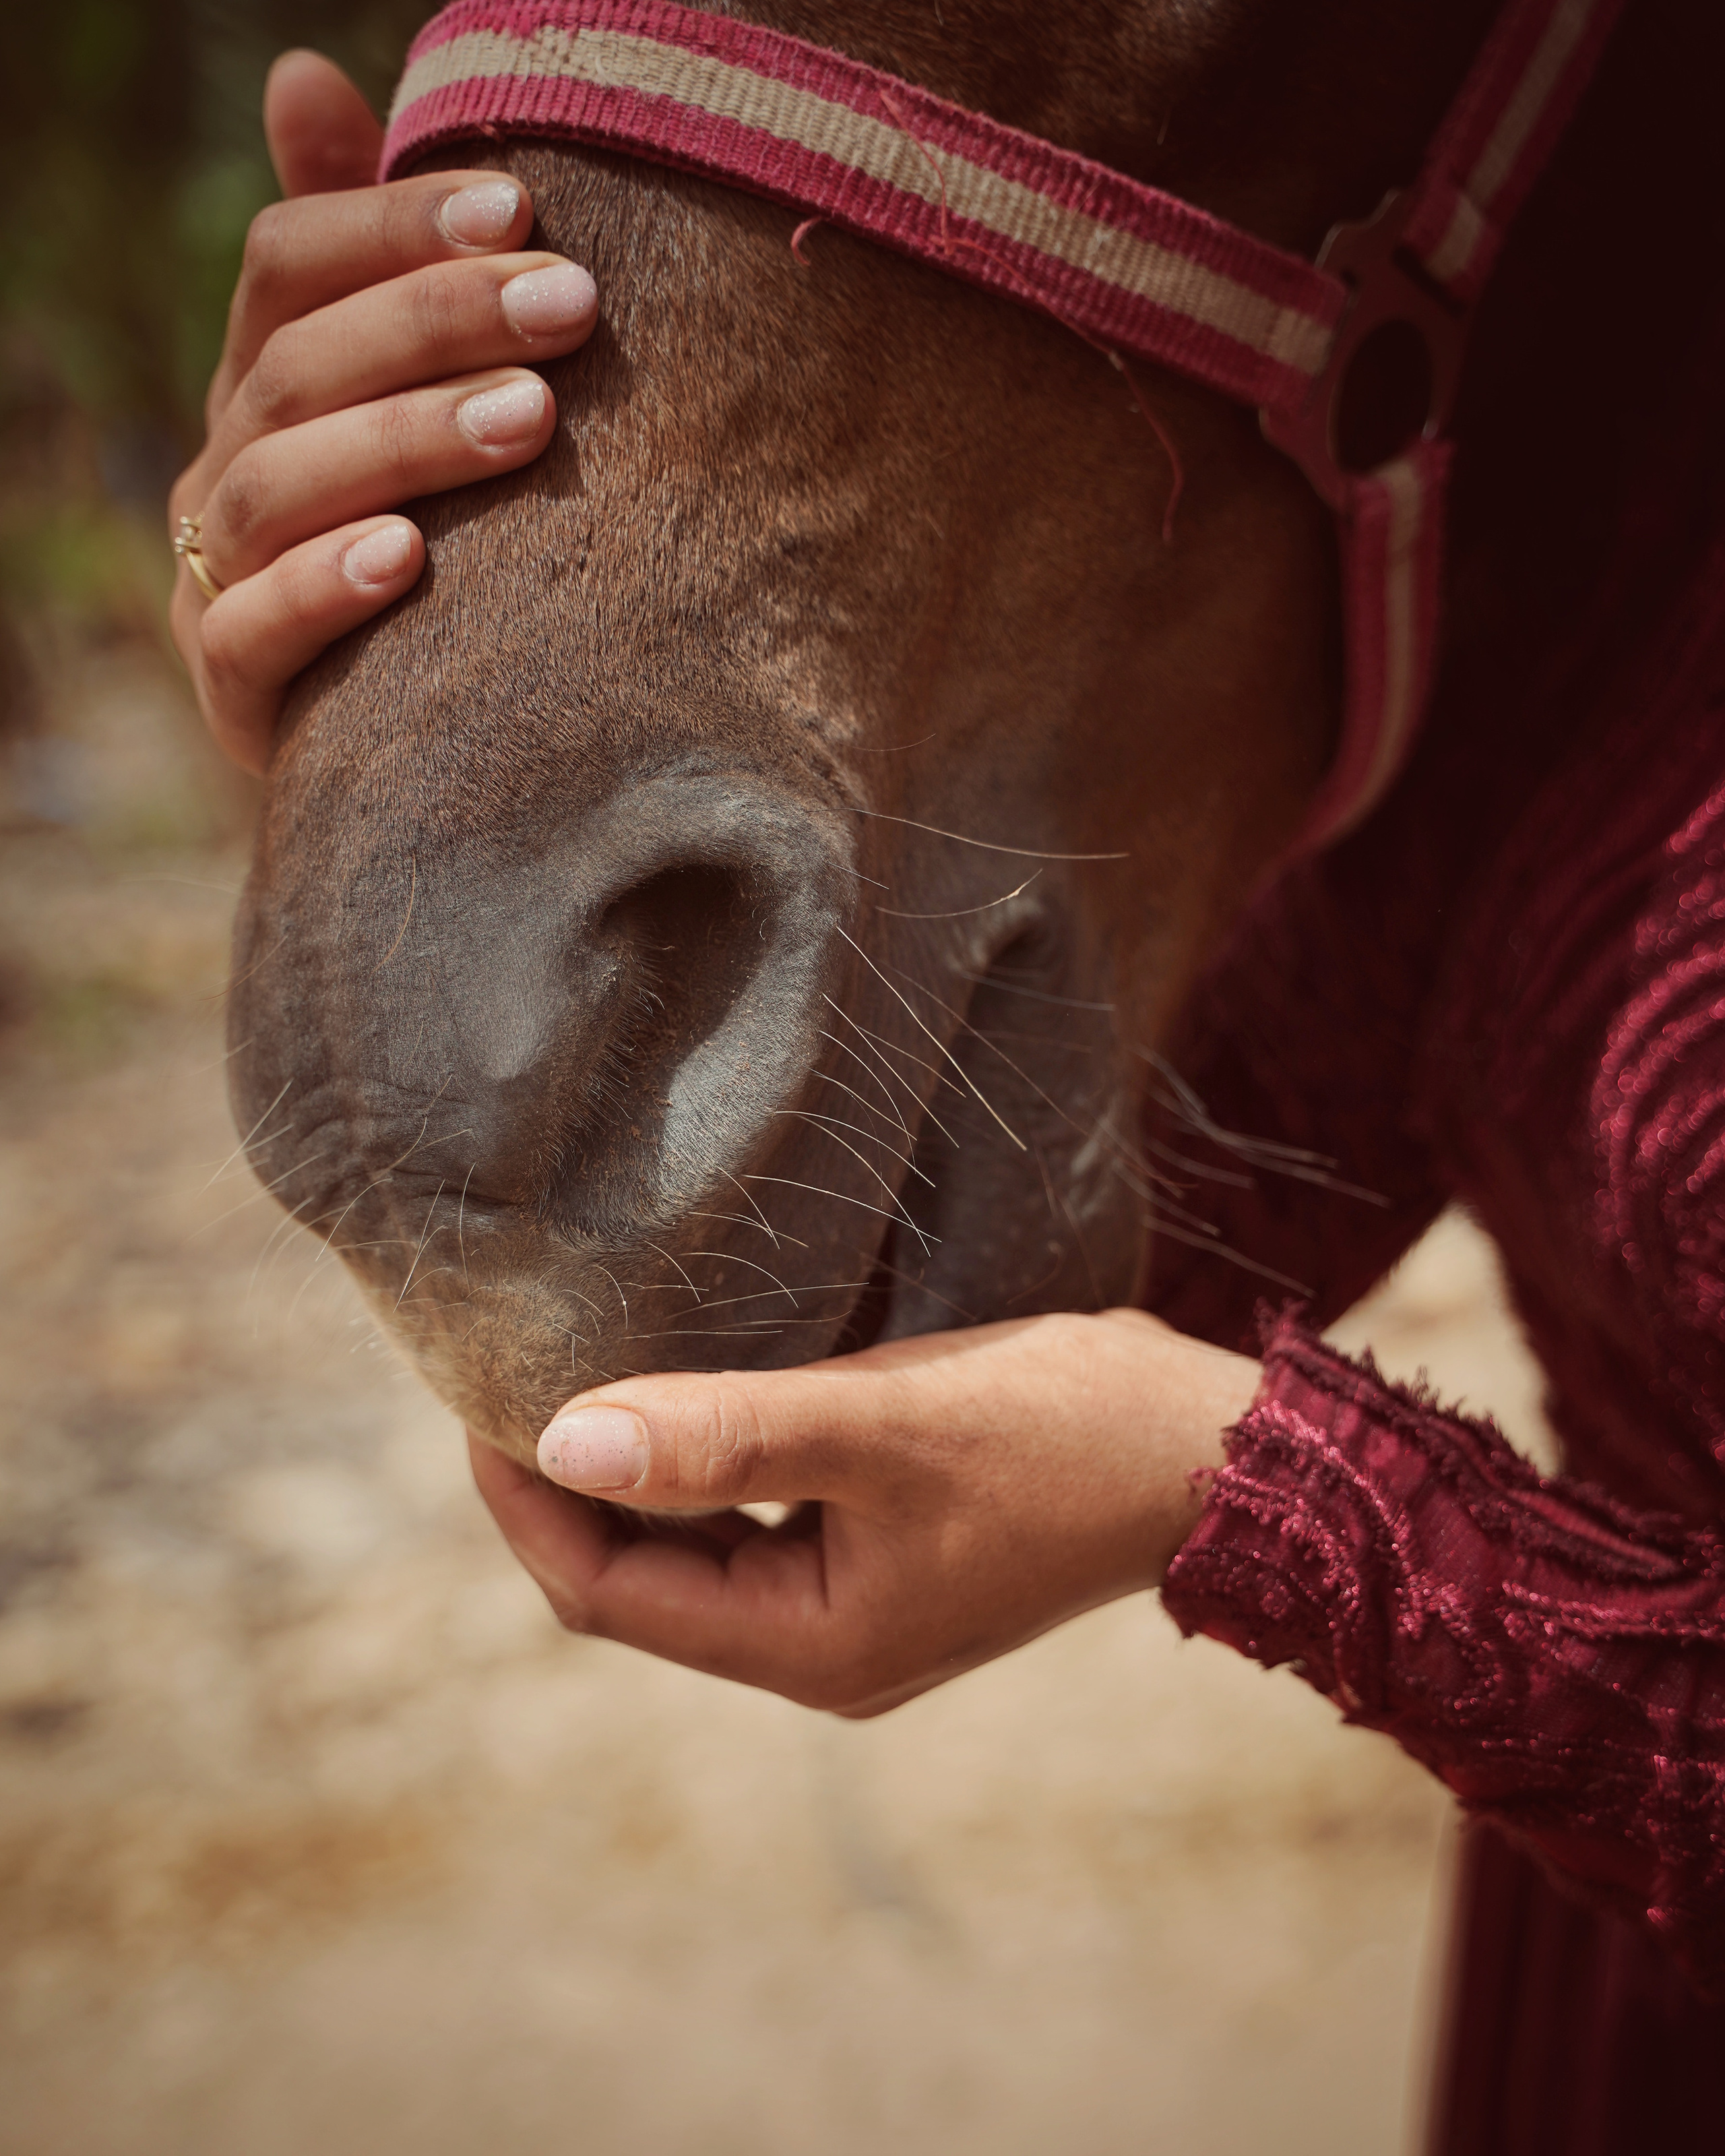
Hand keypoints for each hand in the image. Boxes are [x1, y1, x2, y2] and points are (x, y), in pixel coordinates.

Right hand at [167, 50, 598, 772]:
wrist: (404, 727)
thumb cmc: (431, 533)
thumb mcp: (409, 394)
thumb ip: (371, 257)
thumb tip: (300, 74)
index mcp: (265, 377)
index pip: (288, 264)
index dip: (392, 224)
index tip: (521, 209)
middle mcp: (227, 462)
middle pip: (298, 366)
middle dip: (435, 325)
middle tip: (570, 305)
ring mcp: (217, 576)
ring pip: (278, 490)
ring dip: (403, 444)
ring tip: (527, 420)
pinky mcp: (232, 688)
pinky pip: (253, 634)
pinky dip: (324, 591)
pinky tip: (410, 559)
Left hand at [470, 1310, 1259, 1715]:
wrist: (1209, 1455)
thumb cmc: (1056, 1432)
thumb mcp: (879, 1424)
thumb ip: (723, 1436)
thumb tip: (561, 1443)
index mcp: (809, 1645)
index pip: (609, 1593)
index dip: (529, 1506)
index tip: (480, 1404)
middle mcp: (822, 1650)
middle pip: (644, 1584)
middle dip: (570, 1495)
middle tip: (512, 1380)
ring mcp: (859, 1612)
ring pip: (700, 1555)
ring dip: (639, 1482)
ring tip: (584, 1380)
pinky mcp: (890, 1562)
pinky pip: (760, 1528)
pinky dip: (710, 1473)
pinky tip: (696, 1402)